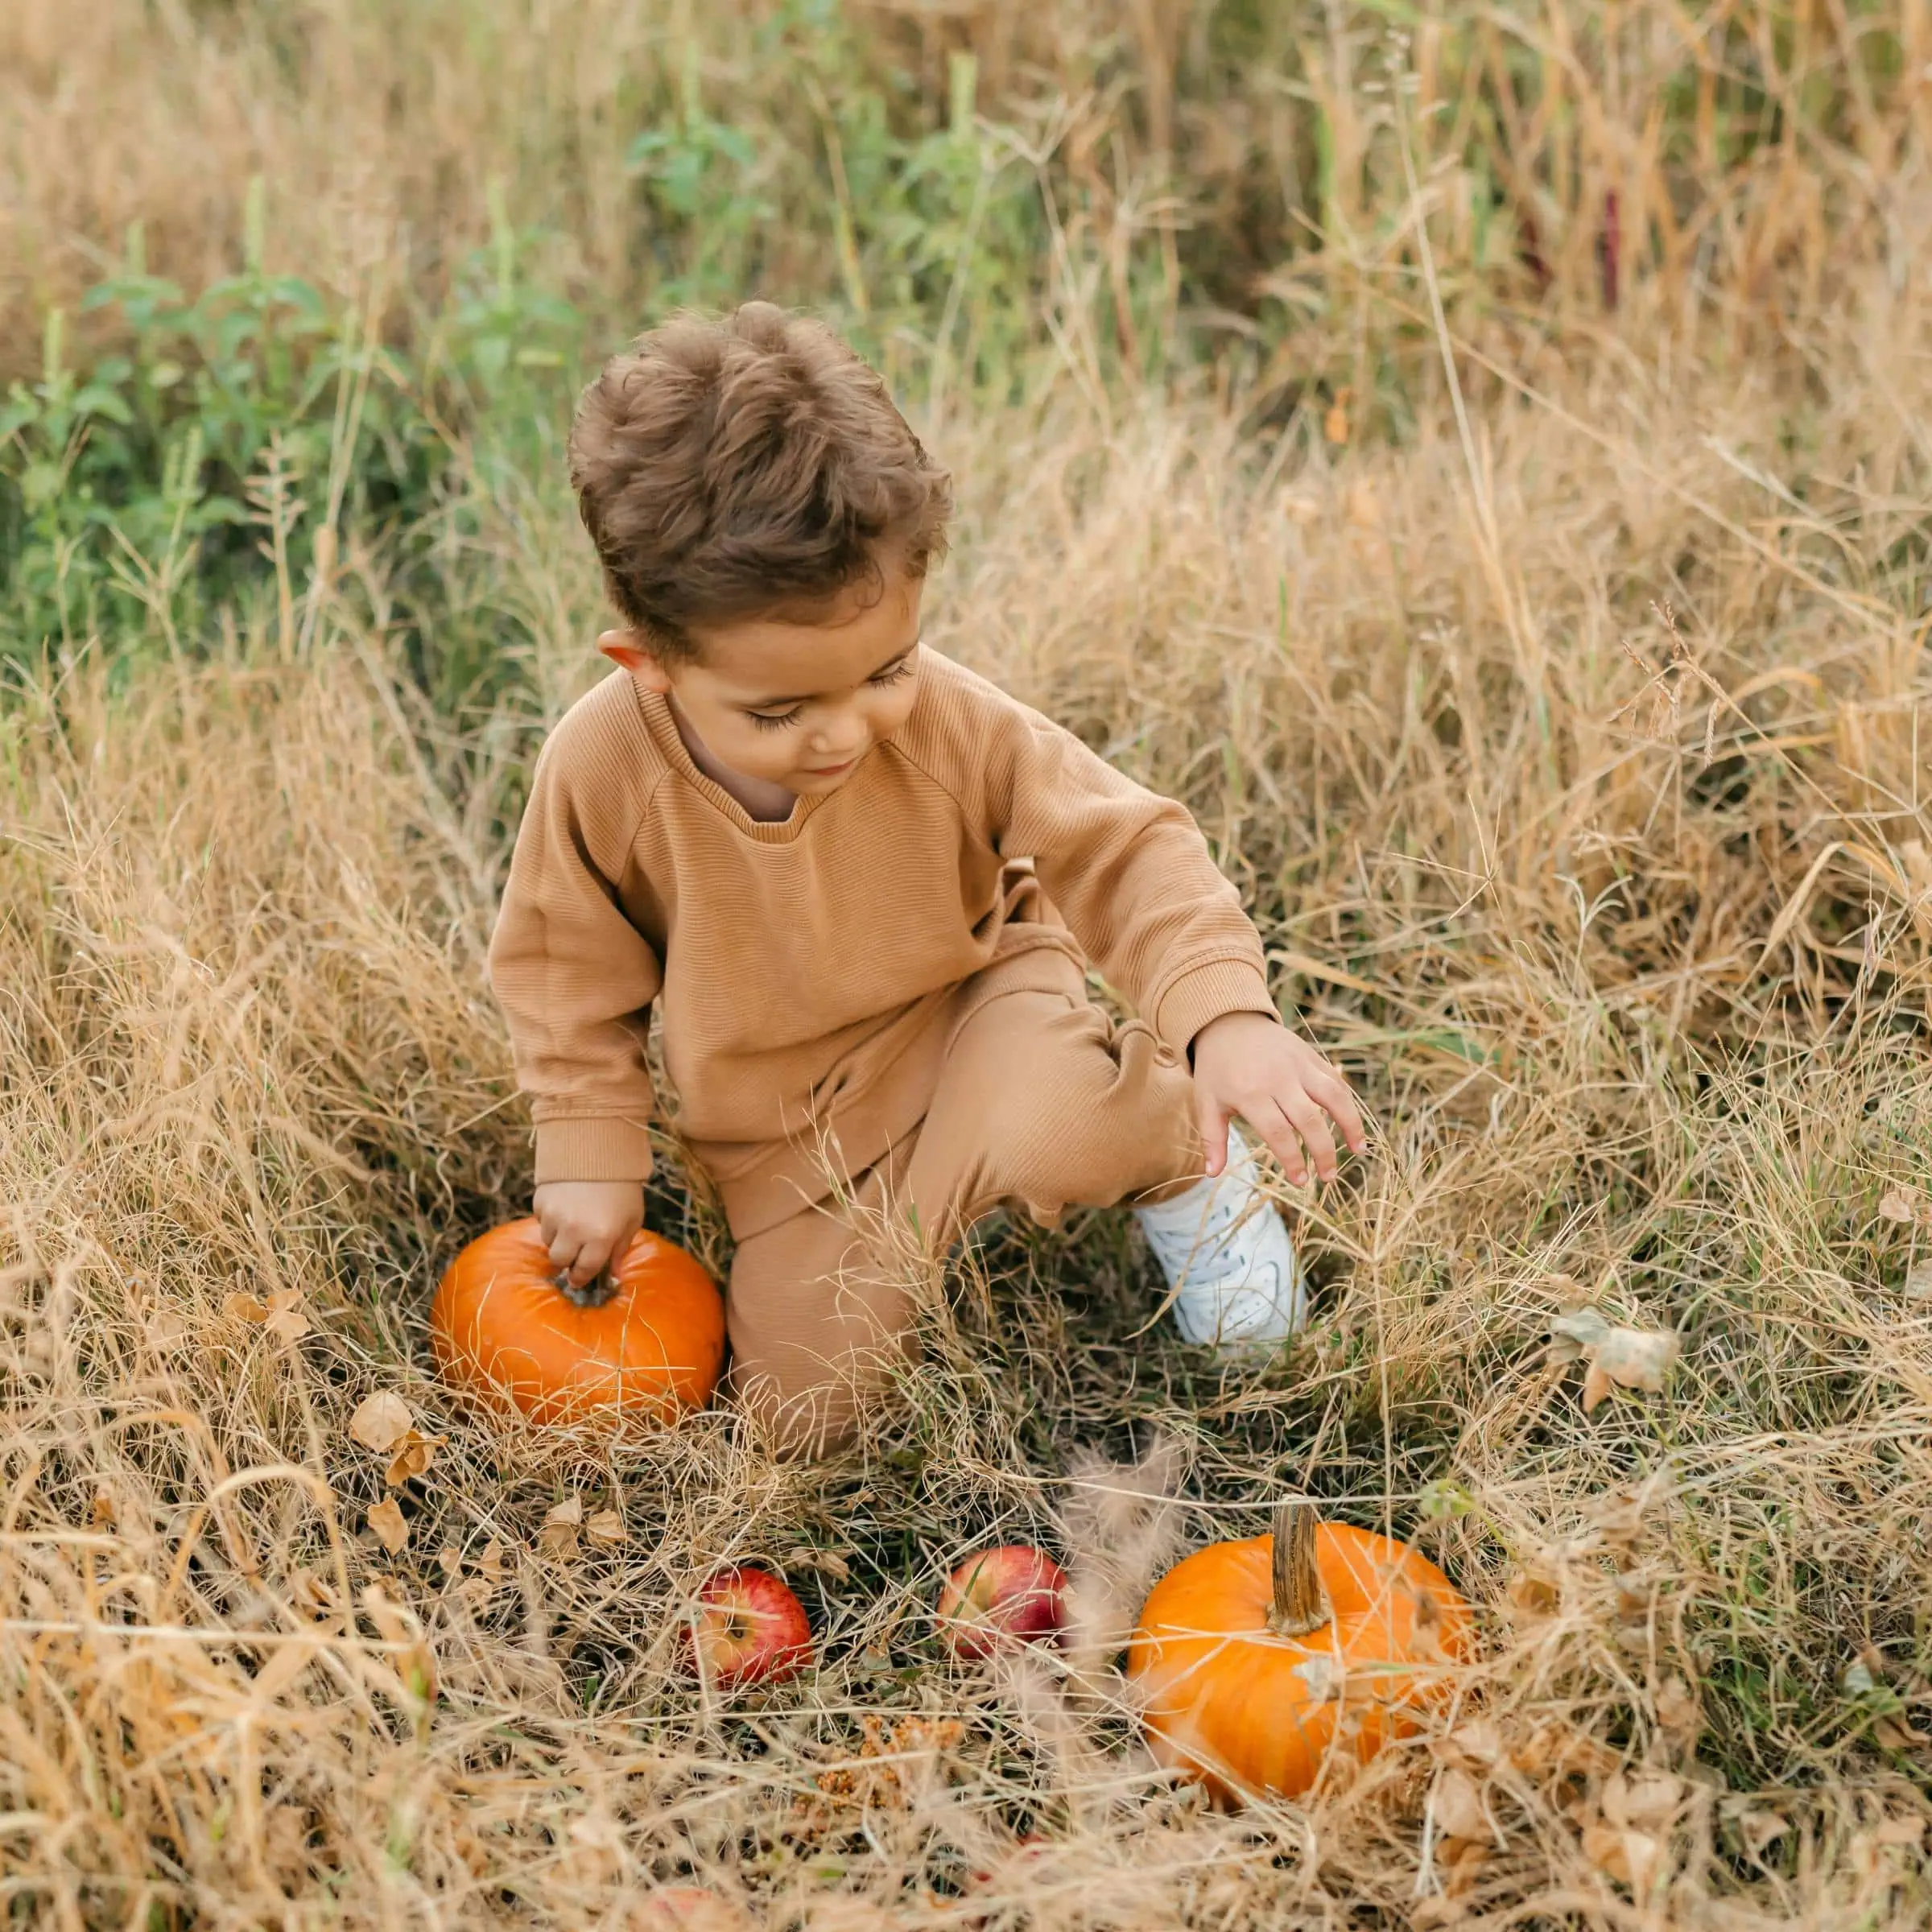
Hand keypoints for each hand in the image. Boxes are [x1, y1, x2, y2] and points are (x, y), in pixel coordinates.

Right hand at [532, 1180, 643, 1288]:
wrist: (601, 1150)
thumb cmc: (622, 1188)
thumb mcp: (631, 1219)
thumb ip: (620, 1249)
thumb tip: (612, 1275)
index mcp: (601, 1237)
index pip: (584, 1271)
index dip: (581, 1277)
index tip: (579, 1278)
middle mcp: (574, 1230)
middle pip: (559, 1260)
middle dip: (567, 1259)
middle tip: (575, 1250)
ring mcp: (554, 1215)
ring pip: (547, 1241)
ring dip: (558, 1237)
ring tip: (573, 1220)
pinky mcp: (540, 1201)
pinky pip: (541, 1220)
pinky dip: (550, 1218)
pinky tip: (565, 1204)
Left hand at [1189, 1012, 1366, 1185]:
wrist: (1227, 1021)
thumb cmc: (1216, 1068)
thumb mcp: (1206, 1101)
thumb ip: (1213, 1138)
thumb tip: (1211, 1174)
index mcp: (1251, 1094)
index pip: (1279, 1133)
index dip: (1292, 1160)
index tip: (1300, 1180)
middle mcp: (1279, 1080)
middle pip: (1310, 1120)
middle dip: (1323, 1152)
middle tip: (1328, 1177)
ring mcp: (1299, 1065)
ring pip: (1333, 1097)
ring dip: (1350, 1125)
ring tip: (1358, 1151)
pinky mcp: (1311, 1056)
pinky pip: (1335, 1080)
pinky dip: (1348, 1102)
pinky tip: (1353, 1124)